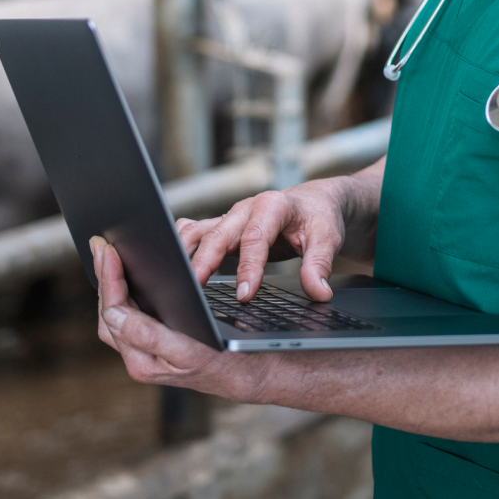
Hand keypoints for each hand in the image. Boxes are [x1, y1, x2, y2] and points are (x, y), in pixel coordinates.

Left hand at [92, 236, 266, 400]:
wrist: (255, 375)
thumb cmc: (231, 363)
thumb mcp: (192, 351)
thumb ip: (149, 336)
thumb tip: (114, 314)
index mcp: (143, 362)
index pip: (113, 313)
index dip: (108, 280)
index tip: (108, 251)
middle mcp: (140, 358)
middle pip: (108, 312)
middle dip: (104, 277)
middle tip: (100, 245)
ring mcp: (146, 352)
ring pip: (116, 314)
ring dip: (111, 283)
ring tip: (108, 255)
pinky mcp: (156, 344)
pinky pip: (130, 315)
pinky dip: (125, 291)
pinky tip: (128, 275)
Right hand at [175, 177, 351, 303]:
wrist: (313, 203)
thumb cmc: (317, 218)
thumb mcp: (328, 238)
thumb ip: (320, 265)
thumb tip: (318, 292)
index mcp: (272, 206)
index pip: (256, 238)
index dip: (248, 267)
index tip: (245, 295)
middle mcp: (246, 208)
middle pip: (219, 233)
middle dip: (205, 261)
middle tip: (194, 289)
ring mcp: (230, 217)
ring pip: (199, 230)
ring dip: (184, 253)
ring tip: (174, 279)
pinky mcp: (222, 227)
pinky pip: (194, 232)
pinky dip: (180, 246)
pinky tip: (170, 266)